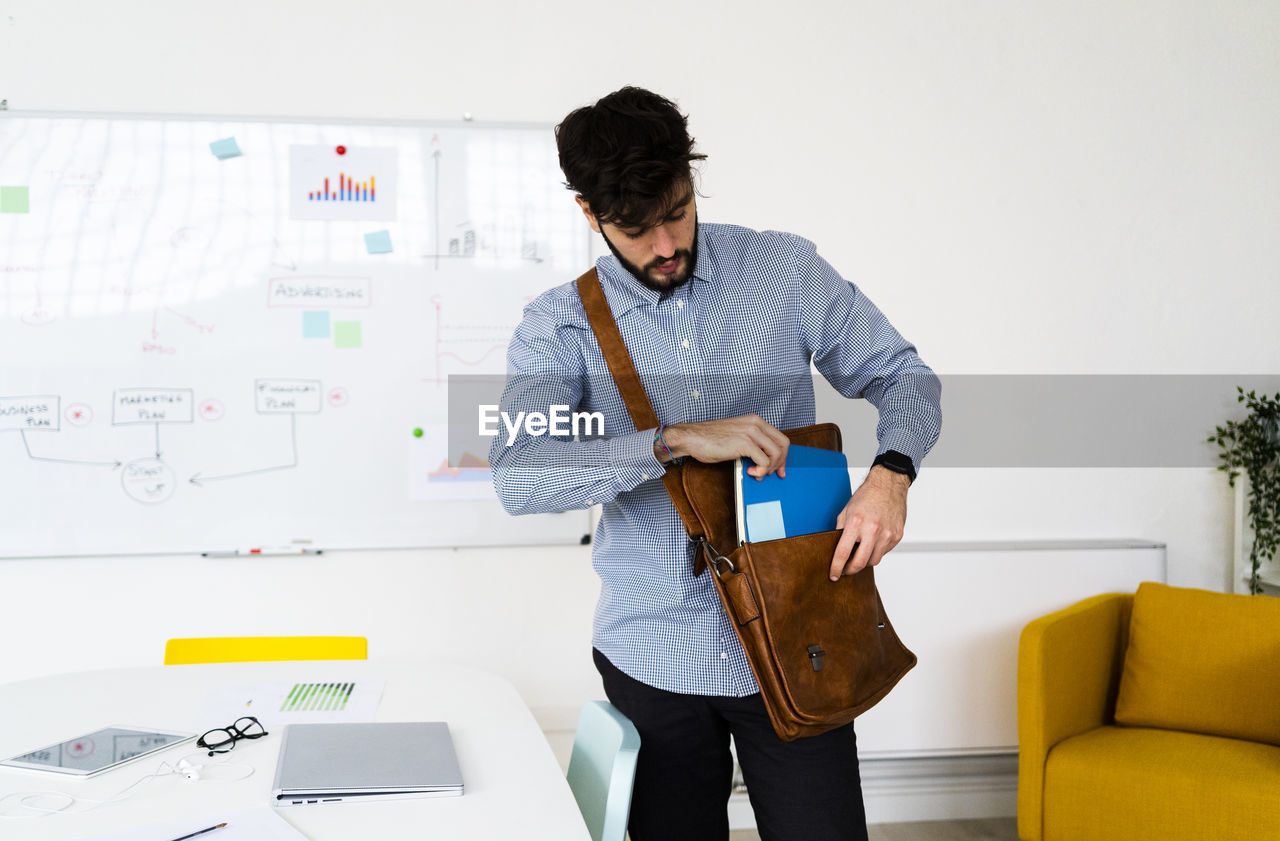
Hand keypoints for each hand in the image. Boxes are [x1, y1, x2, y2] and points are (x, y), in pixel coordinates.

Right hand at [663, 416, 788, 478]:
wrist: (692, 438)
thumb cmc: (710, 439)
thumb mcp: (737, 437)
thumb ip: (752, 443)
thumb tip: (764, 460)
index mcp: (755, 421)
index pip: (780, 438)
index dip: (783, 456)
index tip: (779, 468)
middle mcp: (756, 424)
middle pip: (783, 445)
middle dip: (780, 463)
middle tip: (773, 474)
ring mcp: (751, 432)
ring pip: (776, 454)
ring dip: (769, 468)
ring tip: (757, 474)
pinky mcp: (745, 443)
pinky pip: (764, 461)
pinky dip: (760, 471)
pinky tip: (750, 472)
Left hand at [829, 466, 908, 579]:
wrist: (889, 485)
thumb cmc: (866, 496)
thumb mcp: (847, 511)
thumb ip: (841, 530)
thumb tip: (835, 549)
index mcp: (856, 523)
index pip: (843, 553)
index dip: (836, 567)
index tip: (833, 575)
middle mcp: (872, 530)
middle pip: (860, 563)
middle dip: (850, 571)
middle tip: (845, 571)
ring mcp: (887, 534)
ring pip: (874, 561)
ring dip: (864, 561)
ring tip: (859, 554)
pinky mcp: (897, 536)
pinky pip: (884, 552)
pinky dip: (876, 552)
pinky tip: (872, 543)